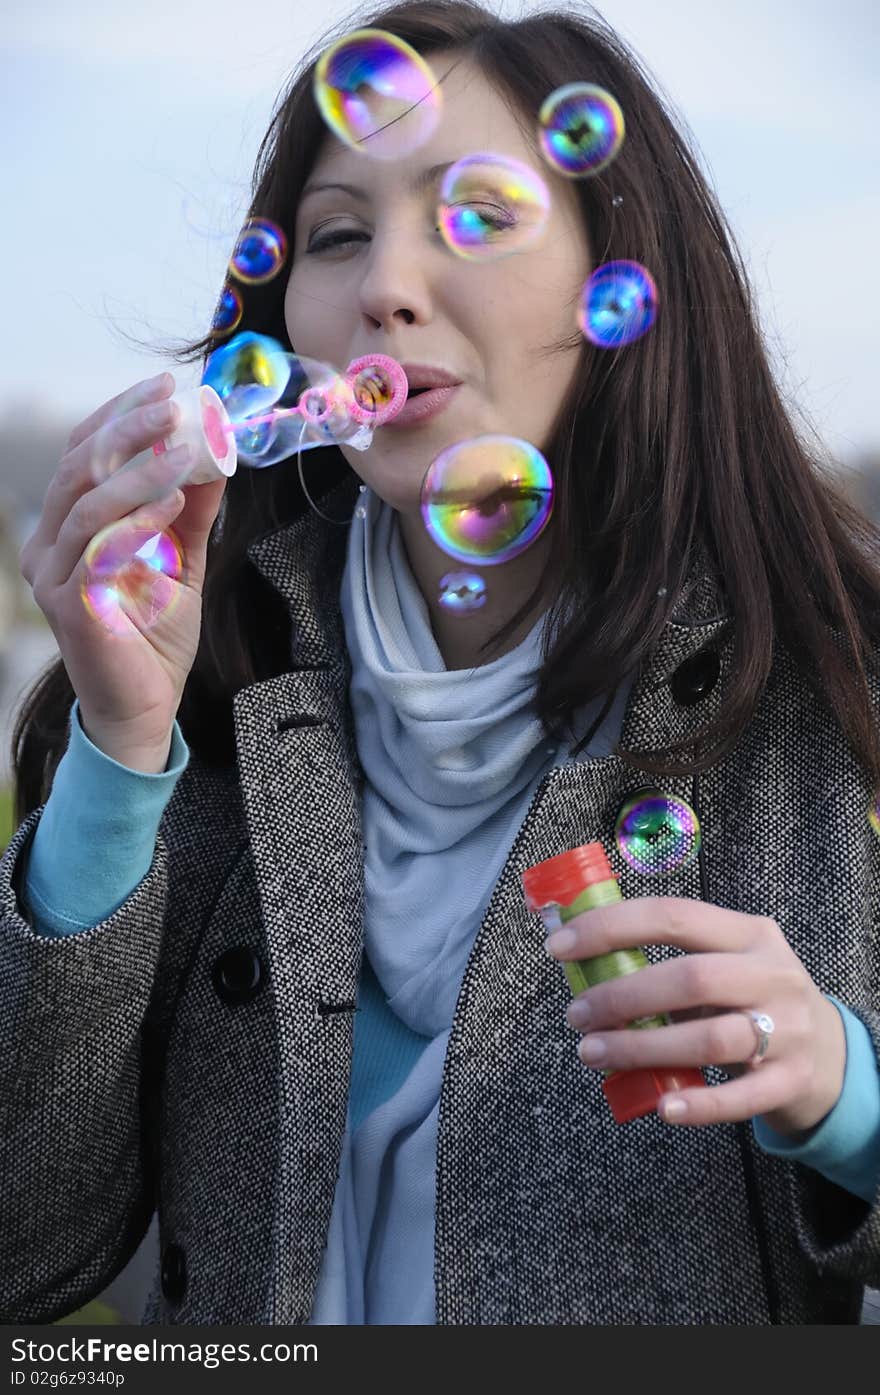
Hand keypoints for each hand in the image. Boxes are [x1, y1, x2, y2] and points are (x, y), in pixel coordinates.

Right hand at [19, 373, 227, 767]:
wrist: (146, 705)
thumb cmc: (156, 634)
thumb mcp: (183, 560)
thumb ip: (192, 511)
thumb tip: (217, 456)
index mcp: (66, 527)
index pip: (82, 453)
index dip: (119, 414)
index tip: (165, 386)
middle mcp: (48, 545)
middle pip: (78, 466)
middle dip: (129, 427)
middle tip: (174, 404)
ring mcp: (52, 576)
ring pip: (86, 501)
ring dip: (138, 469)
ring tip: (184, 448)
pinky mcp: (69, 606)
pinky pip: (98, 549)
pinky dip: (136, 519)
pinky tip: (171, 502)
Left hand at [545, 896, 846, 1133]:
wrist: (829, 1055)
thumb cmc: (751, 1002)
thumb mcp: (726, 965)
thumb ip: (669, 961)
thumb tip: (579, 958)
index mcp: (749, 933)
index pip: (673, 916)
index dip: (611, 927)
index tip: (560, 946)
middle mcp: (773, 974)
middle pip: (690, 979)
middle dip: (623, 996)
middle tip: (577, 1015)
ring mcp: (789, 1029)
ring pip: (709, 1039)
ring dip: (642, 1047)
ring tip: (593, 1053)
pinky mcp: (791, 1081)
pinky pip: (739, 1098)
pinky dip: (697, 1104)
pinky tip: (661, 1106)